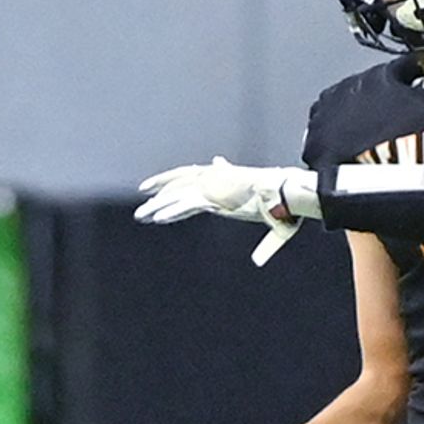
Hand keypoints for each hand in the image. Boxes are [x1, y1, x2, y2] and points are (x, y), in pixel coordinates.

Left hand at [137, 159, 315, 264]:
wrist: (281, 192)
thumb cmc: (277, 199)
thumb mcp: (260, 202)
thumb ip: (254, 215)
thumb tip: (256, 250)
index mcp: (223, 175)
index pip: (192, 173)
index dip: (175, 178)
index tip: (162, 182)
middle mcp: (213, 177)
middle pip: (179, 180)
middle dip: (160, 186)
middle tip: (143, 191)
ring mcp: (211, 186)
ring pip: (177, 195)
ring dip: (157, 205)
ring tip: (141, 215)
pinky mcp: (212, 197)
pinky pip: (185, 206)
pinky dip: (171, 212)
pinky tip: (157, 218)